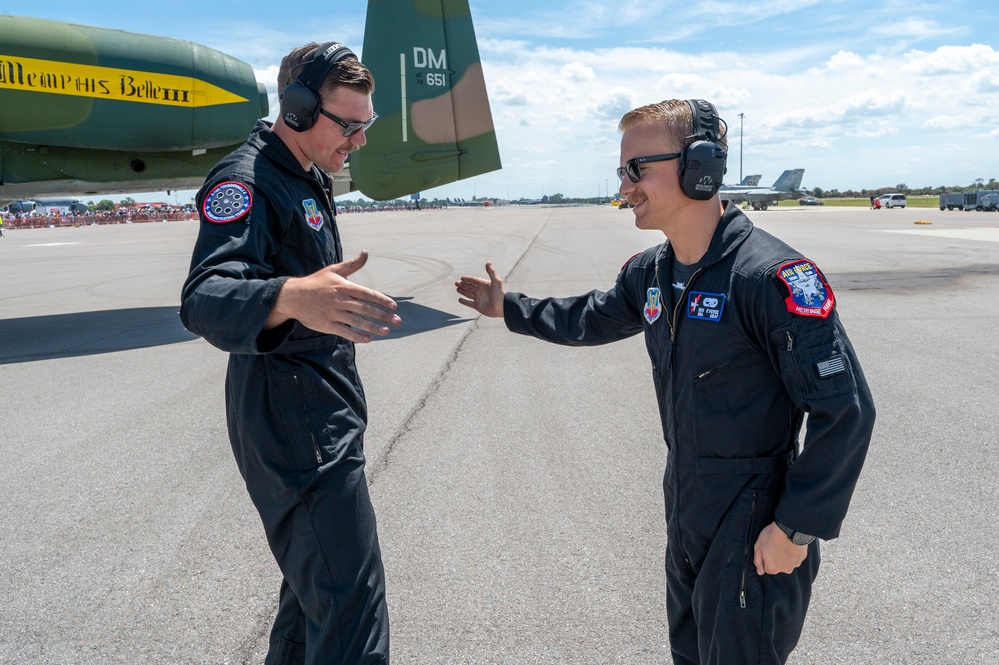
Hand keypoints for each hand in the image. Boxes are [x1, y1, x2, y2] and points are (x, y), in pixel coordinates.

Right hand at [265, 250, 400, 342]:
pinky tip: (369, 339)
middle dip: (383, 316)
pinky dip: (357, 336)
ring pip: (358, 322)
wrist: (293, 296)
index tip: (394, 307)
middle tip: (397, 321)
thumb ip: (352, 264)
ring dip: (374, 327)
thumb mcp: (333, 270)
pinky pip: (345, 332)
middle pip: (366, 309)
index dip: (382, 300)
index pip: (368, 294)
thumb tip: (366, 253)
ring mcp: (334, 313)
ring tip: (387, 331)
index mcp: (344, 286)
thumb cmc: (315, 282)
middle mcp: (340, 300)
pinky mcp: (327, 325)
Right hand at [455, 261, 504, 317]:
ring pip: (468, 294)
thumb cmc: (500, 294)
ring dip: (462, 291)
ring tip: (457, 289)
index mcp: (484, 285)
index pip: (474, 280)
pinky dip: (464, 302)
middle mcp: (481, 291)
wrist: (502, 307)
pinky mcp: (478, 306)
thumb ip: (491, 272)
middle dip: (463, 284)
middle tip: (456, 282)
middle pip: (469, 286)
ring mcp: (479, 299)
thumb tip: (488, 262)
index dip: (468, 279)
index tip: (462, 277)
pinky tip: (459, 299)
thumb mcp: (496, 281)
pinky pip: (469, 303)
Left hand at [753, 522, 808, 575]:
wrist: (789, 528)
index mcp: (773, 569)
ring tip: (783, 544)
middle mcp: (785, 570)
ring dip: (785, 556)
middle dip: (776, 558)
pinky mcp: (802, 558)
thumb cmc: (771, 537)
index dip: (766, 558)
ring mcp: (795, 564)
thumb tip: (760, 572)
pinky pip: (795, 557)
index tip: (767, 549)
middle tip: (775, 546)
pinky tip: (790, 544)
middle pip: (778, 566)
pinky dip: (793, 552)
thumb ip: (758, 562)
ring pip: (787, 562)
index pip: (767, 568)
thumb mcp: (758, 548)